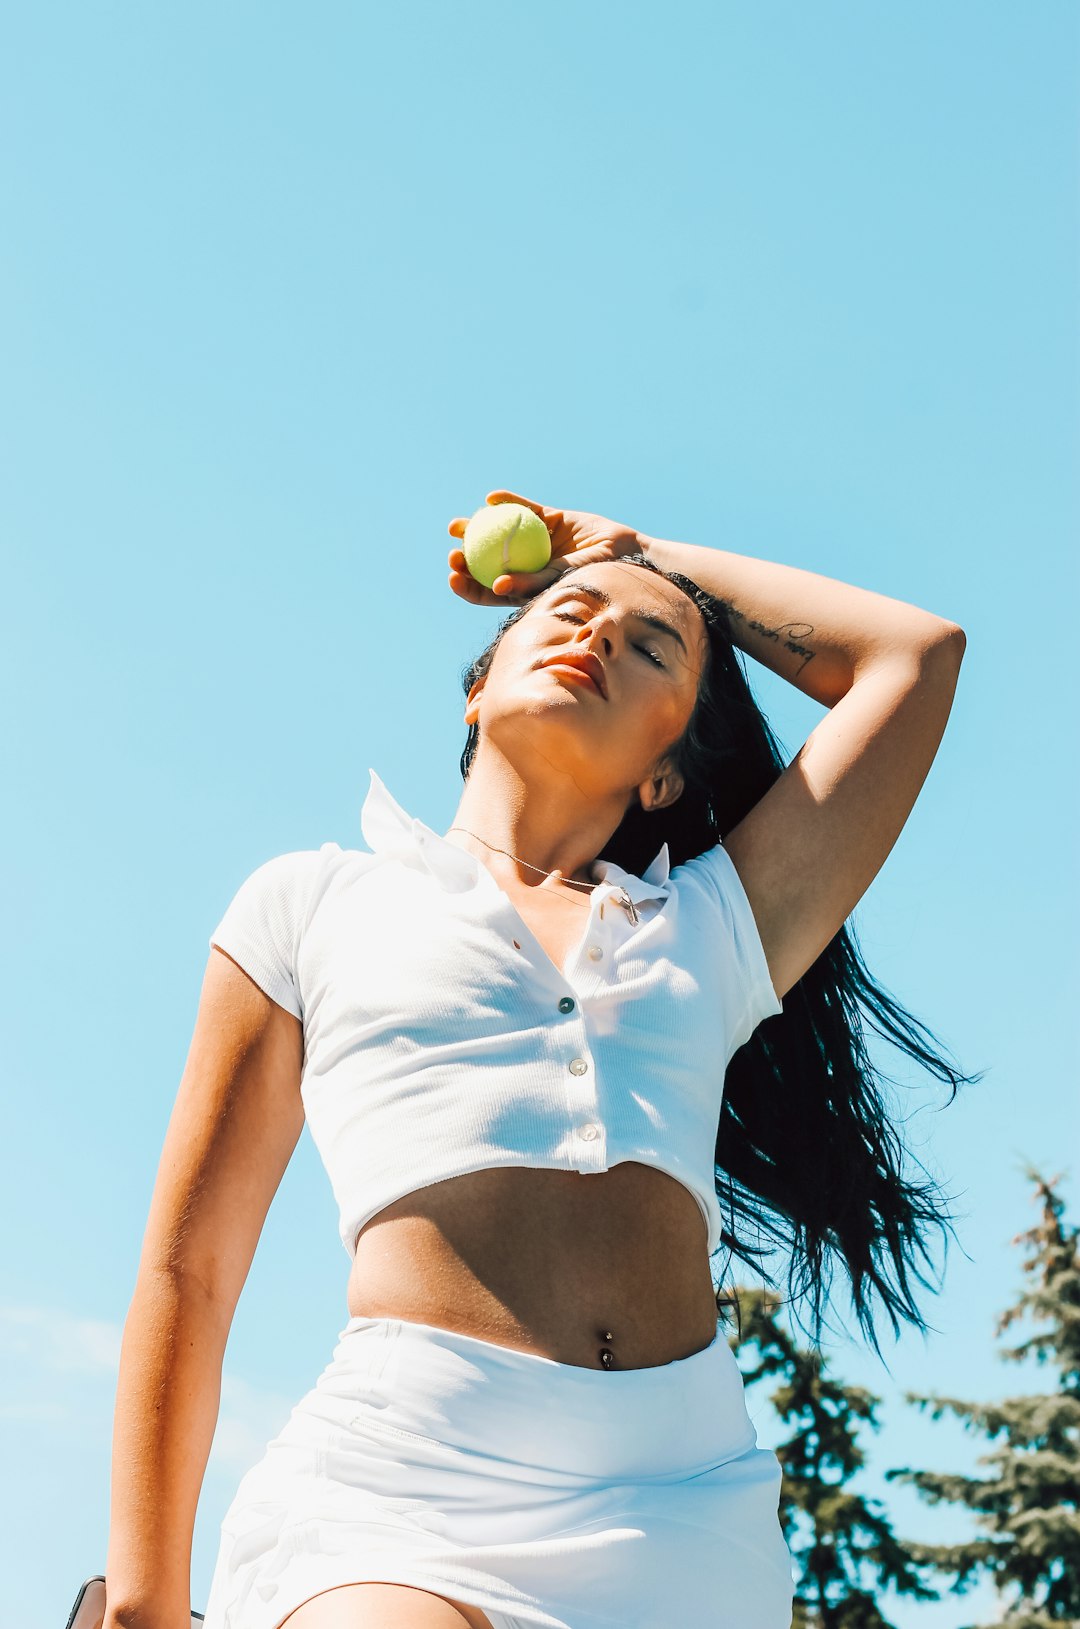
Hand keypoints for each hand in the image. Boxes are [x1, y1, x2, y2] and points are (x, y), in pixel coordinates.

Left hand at [447, 489, 644, 607]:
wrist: (625, 551)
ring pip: (500, 534)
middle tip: (453, 548)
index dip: (467, 586)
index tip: (452, 575)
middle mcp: (528, 565)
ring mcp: (536, 542)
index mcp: (526, 588)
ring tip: (457, 525)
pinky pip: (524, 508)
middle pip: (488, 562)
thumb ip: (528, 583)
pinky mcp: (549, 518)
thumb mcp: (559, 580)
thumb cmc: (595, 574)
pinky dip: (508, 501)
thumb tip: (494, 585)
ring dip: (476, 527)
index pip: (488, 590)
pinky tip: (492, 497)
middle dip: (465, 557)